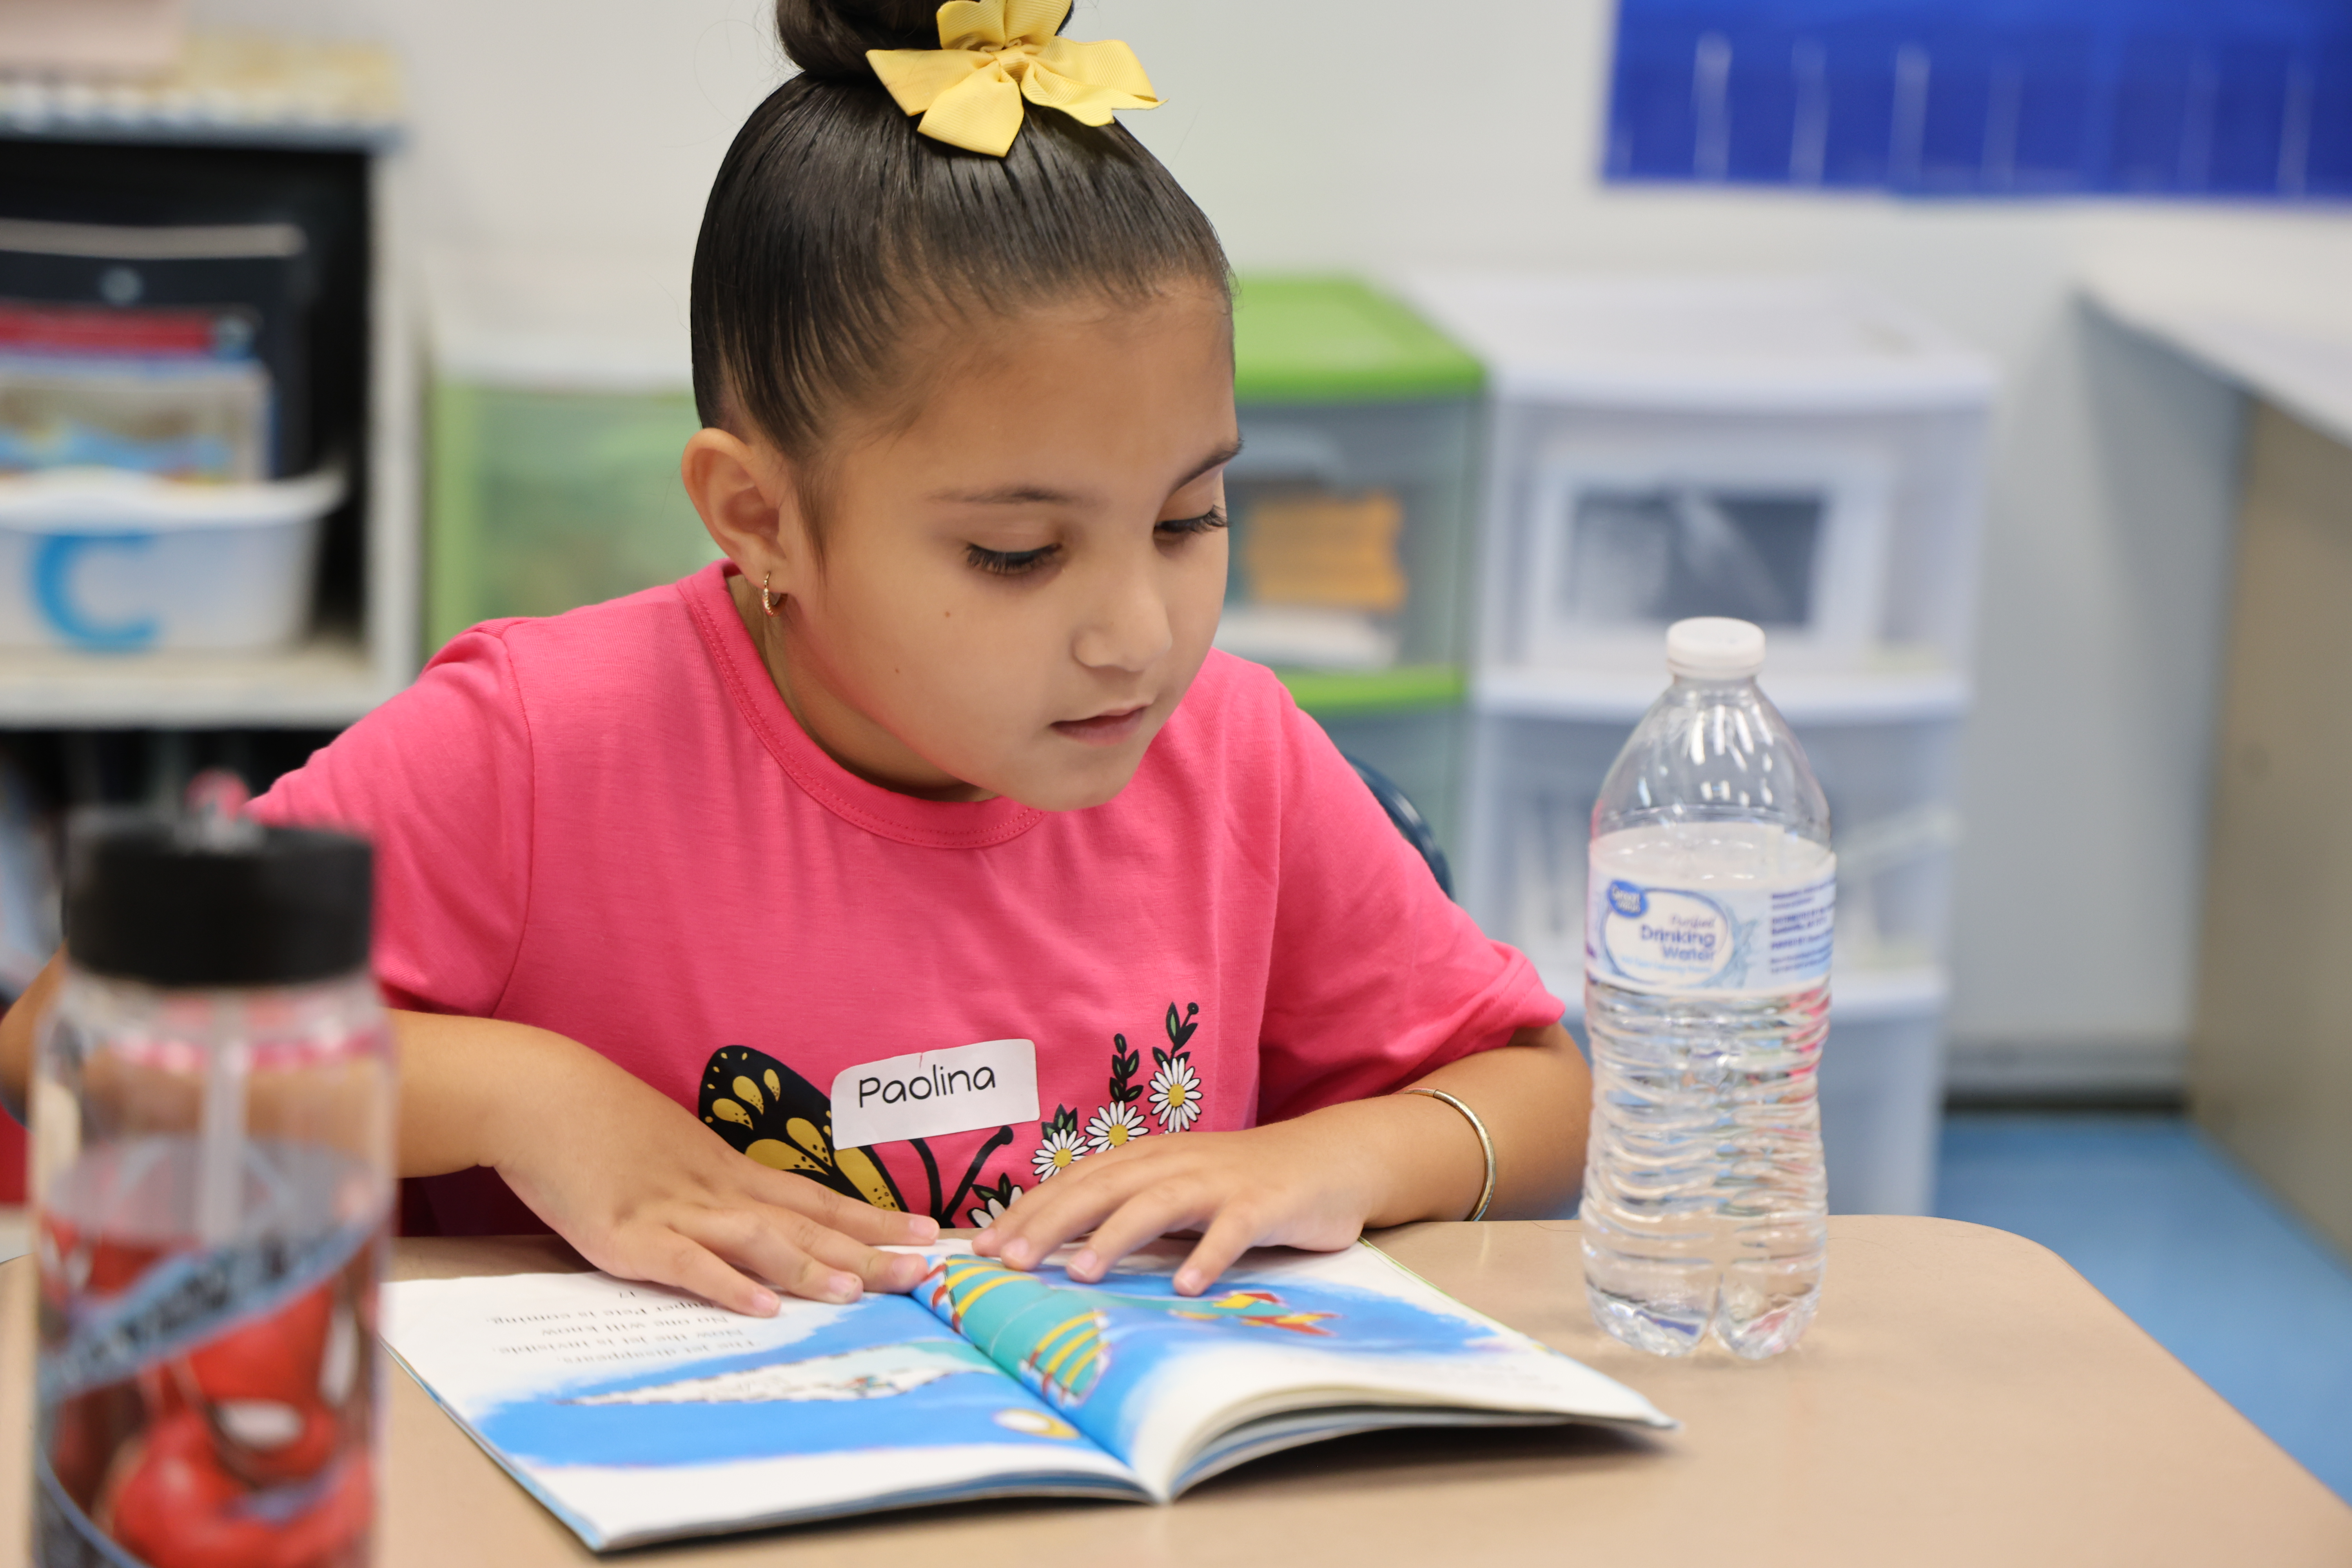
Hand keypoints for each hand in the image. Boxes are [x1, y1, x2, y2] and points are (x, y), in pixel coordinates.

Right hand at [397, 1012, 938, 1316]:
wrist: (541, 1097)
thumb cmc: (600, 1123)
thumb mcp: (670, 1150)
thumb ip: (706, 1183)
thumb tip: (740, 1211)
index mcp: (728, 1171)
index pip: (816, 1199)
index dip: (873, 1218)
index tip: (925, 1234)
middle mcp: (715, 1190)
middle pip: (805, 1223)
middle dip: (867, 1250)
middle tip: (924, 1271)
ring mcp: (675, 1211)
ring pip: (759, 1240)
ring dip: (810, 1267)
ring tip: (858, 1291)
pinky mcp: (629, 1234)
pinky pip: (689, 1264)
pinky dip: (728, 1285)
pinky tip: (763, 1307)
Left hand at [970, 1116, 1391, 1296]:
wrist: (1326, 1159)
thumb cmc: (1239, 1184)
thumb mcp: (1174, 1193)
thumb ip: (1126, 1214)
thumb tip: (1056, 1252)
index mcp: (1146, 1161)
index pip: (1075, 1183)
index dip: (1029, 1213)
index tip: (981, 1248)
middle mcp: (1175, 1164)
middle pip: (1102, 1189)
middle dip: (1051, 1224)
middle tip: (1007, 1262)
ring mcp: (1220, 1182)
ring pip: (1157, 1203)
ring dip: (1115, 1236)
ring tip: (1078, 1273)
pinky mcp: (1264, 1204)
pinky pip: (1232, 1229)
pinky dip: (1208, 1254)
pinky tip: (1185, 1284)